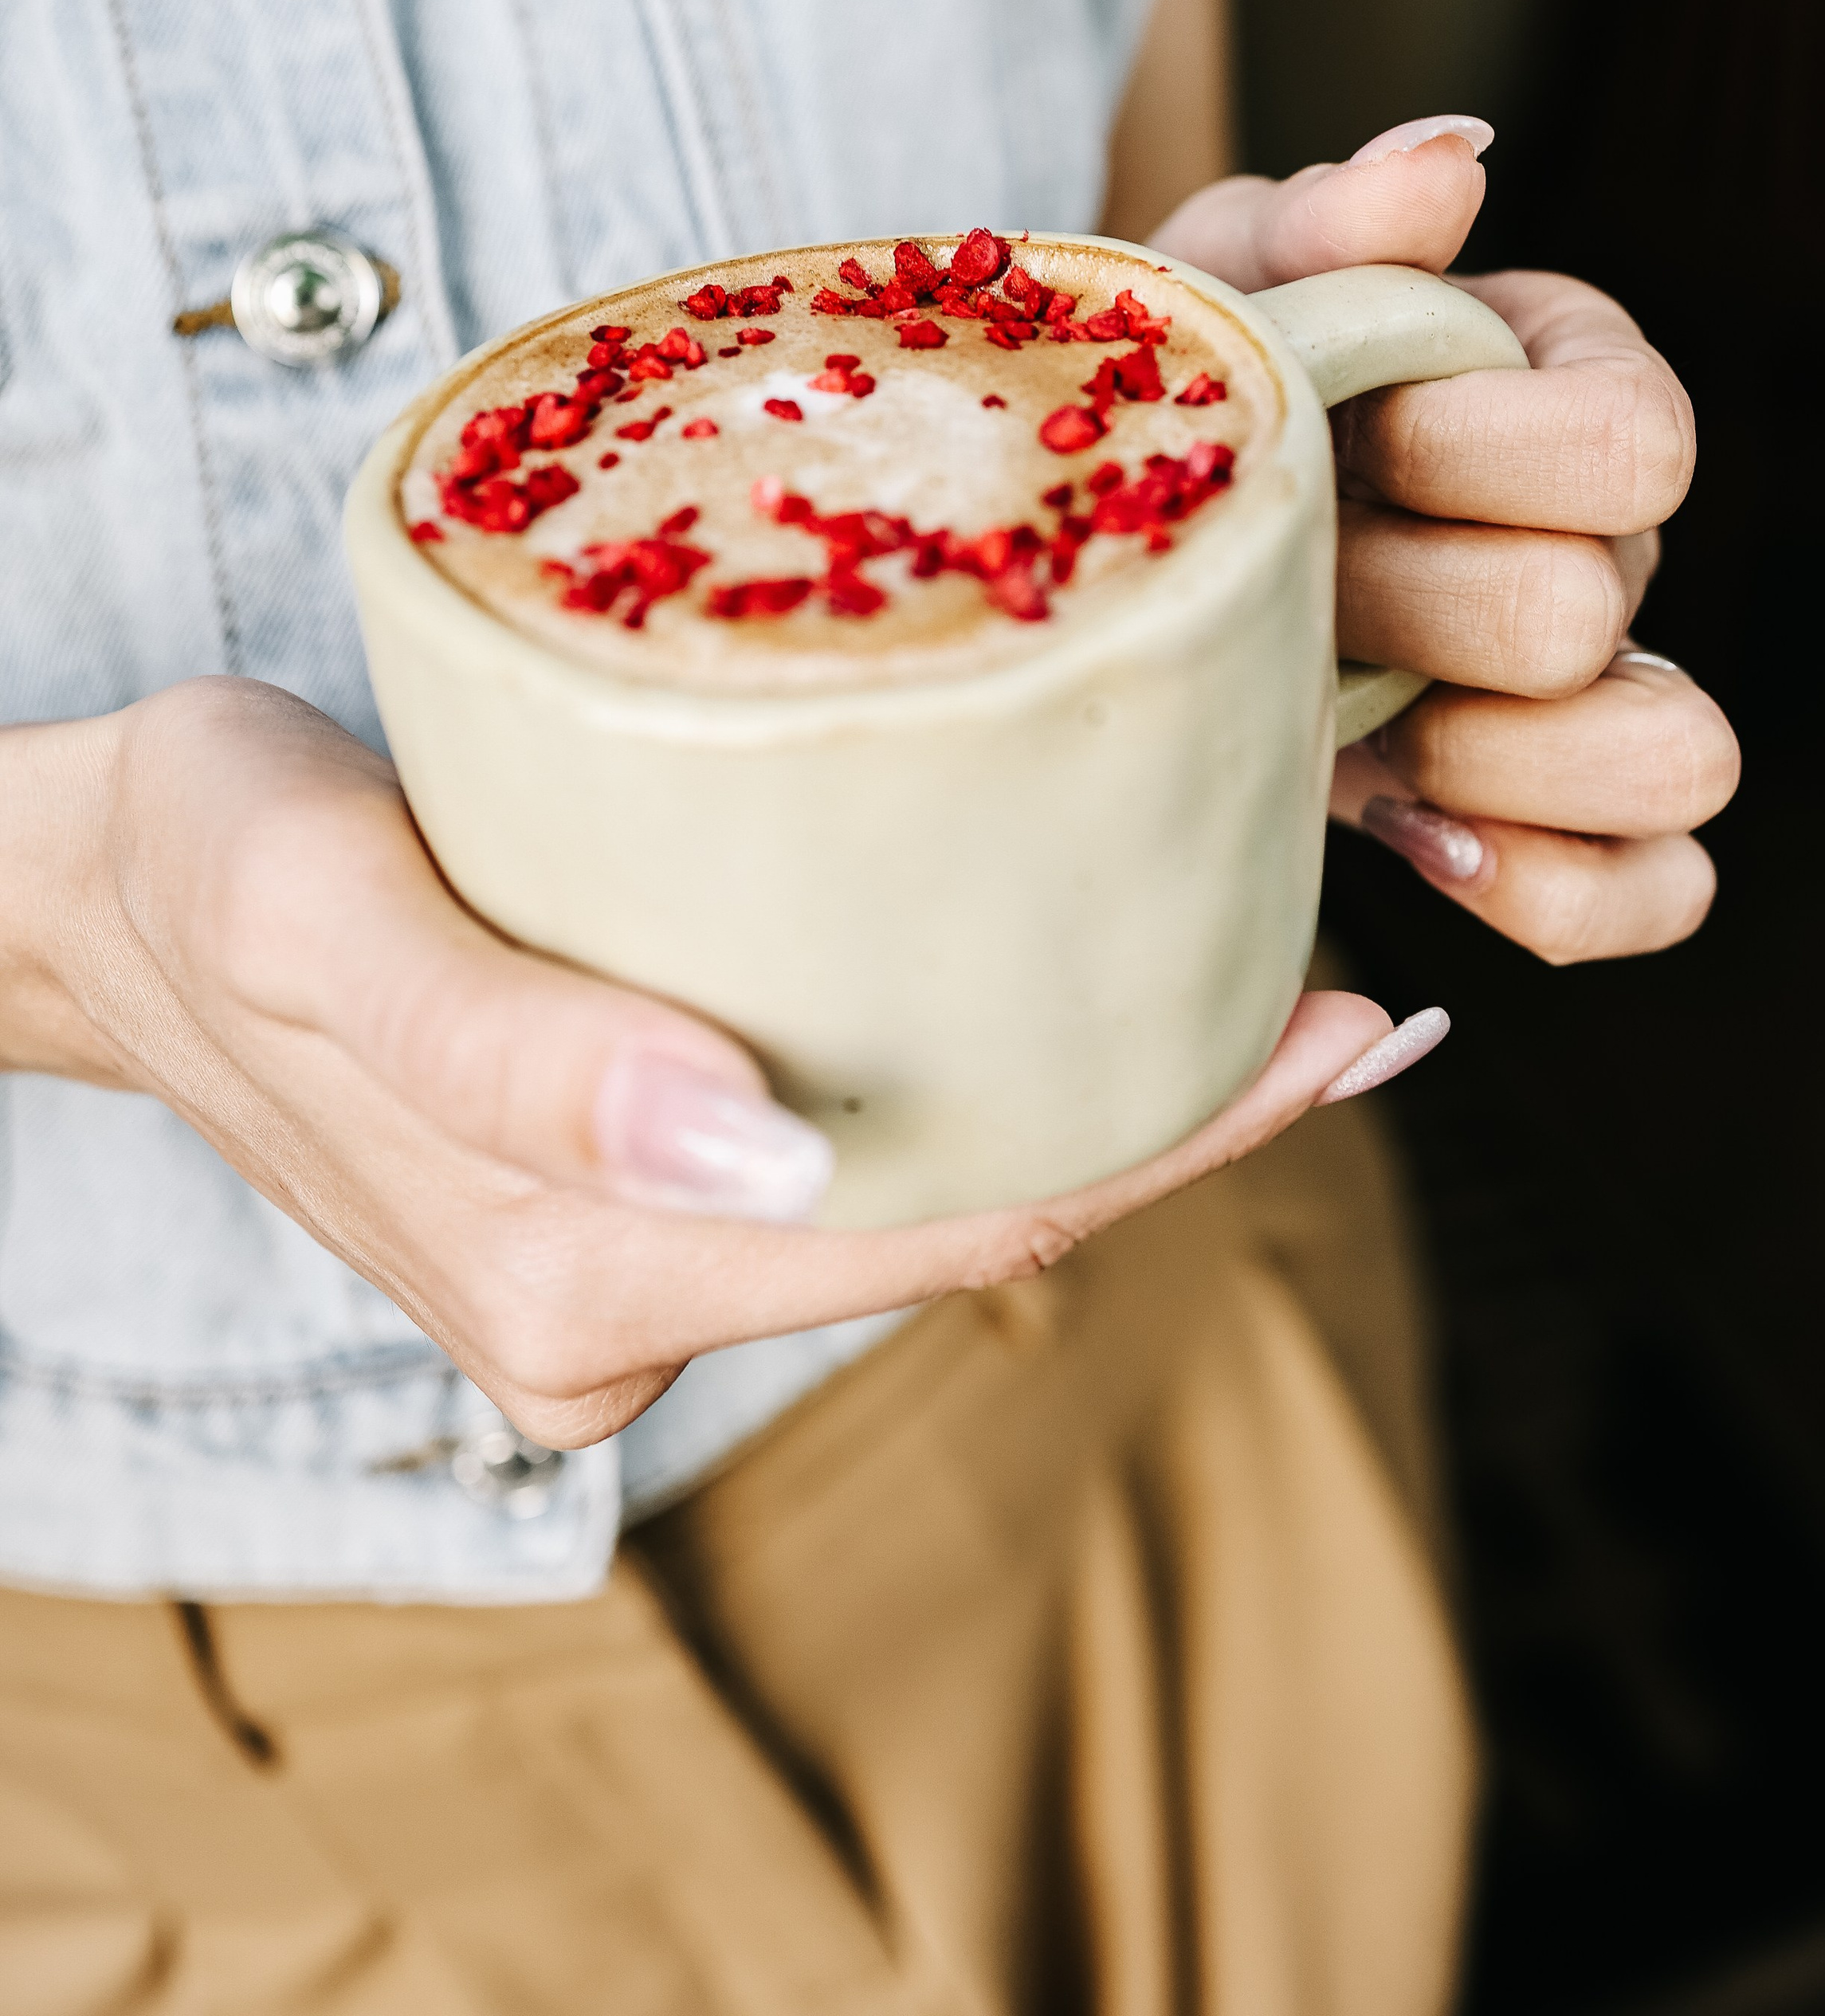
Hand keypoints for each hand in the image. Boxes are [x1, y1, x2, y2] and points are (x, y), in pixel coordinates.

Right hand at [0, 680, 1404, 1446]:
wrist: (102, 890)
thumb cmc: (205, 857)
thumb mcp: (319, 907)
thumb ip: (513, 1051)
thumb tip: (758, 1156)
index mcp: (569, 1263)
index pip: (952, 1224)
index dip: (1171, 1142)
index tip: (1346, 1029)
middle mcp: (610, 1308)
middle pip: (969, 1221)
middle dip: (1173, 1123)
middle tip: (1358, 992)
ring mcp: (615, 1271)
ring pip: (918, 1194)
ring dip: (1085, 1101)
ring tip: (1255, 975)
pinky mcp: (611, 1199)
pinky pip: (842, 1159)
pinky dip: (966, 1081)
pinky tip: (1055, 990)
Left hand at [1152, 115, 1739, 961]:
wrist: (1112, 544)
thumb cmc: (1185, 390)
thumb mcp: (1215, 281)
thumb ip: (1325, 223)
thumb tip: (1450, 166)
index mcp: (1564, 385)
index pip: (1637, 439)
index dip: (1480, 457)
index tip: (1352, 441)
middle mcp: (1608, 538)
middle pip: (1595, 609)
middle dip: (1415, 604)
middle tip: (1302, 584)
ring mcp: (1593, 692)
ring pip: (1677, 757)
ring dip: (1492, 756)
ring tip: (1362, 722)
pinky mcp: (1550, 824)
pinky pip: (1650, 891)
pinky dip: (1549, 886)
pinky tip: (1412, 837)